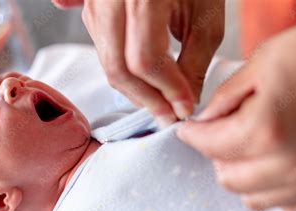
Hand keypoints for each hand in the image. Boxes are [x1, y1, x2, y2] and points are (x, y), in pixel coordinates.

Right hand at [53, 0, 224, 126]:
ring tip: (160, 100)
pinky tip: (145, 81)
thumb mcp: (205, 16)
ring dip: (135, 90)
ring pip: (107, 63)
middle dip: (145, 99)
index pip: (145, 60)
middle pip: (118, 68)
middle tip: (168, 114)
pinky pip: (103, 52)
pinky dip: (124, 73)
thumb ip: (195, 62)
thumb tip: (183, 101)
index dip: (166, 91)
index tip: (184, 107)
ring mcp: (95, 3)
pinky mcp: (91, 9)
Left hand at [177, 6, 295, 210]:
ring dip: (245, 177)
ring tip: (252, 149)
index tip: (189, 129)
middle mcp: (294, 163)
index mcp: (268, 129)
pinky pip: (293, 209)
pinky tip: (279, 168)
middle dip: (217, 156)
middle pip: (229, 179)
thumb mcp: (262, 63)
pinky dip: (277, 192)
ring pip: (256, 200)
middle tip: (222, 134)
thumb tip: (203, 122)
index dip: (193, 135)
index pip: (210, 147)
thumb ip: (225, 99)